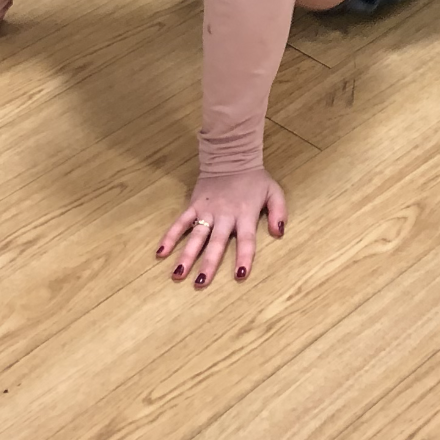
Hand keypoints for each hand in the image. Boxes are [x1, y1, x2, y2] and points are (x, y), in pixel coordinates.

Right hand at [156, 168, 286, 288]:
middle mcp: (225, 215)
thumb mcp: (274, 192)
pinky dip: (170, 236)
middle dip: (209, 263)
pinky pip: (180, 222)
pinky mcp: (194, 205)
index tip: (239, 275)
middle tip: (201, 283)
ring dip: (187, 255)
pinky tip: (161, 253)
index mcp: (245, 214)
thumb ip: (279, 212)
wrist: (231, 155)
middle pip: (216, 242)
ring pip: (196, 235)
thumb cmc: (254, 178)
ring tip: (178, 274)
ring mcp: (207, 210)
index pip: (246, 239)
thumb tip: (279, 233)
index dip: (243, 257)